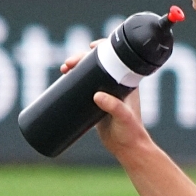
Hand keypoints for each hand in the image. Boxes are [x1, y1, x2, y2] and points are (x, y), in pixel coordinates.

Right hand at [63, 44, 152, 163]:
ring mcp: (107, 94)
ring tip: (63, 70)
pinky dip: (75, 82)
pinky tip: (65, 80)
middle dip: (81, 59)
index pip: (115, 58)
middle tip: (67, 65)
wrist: (128, 149)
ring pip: (89, 75)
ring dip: (76, 69)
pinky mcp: (97, 104)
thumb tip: (97, 95)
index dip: (102, 49)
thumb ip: (114, 106)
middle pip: (98, 64)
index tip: (89, 47)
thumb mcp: (123, 117)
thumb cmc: (131, 132)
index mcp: (127, 82)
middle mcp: (117, 85)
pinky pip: (85, 88)